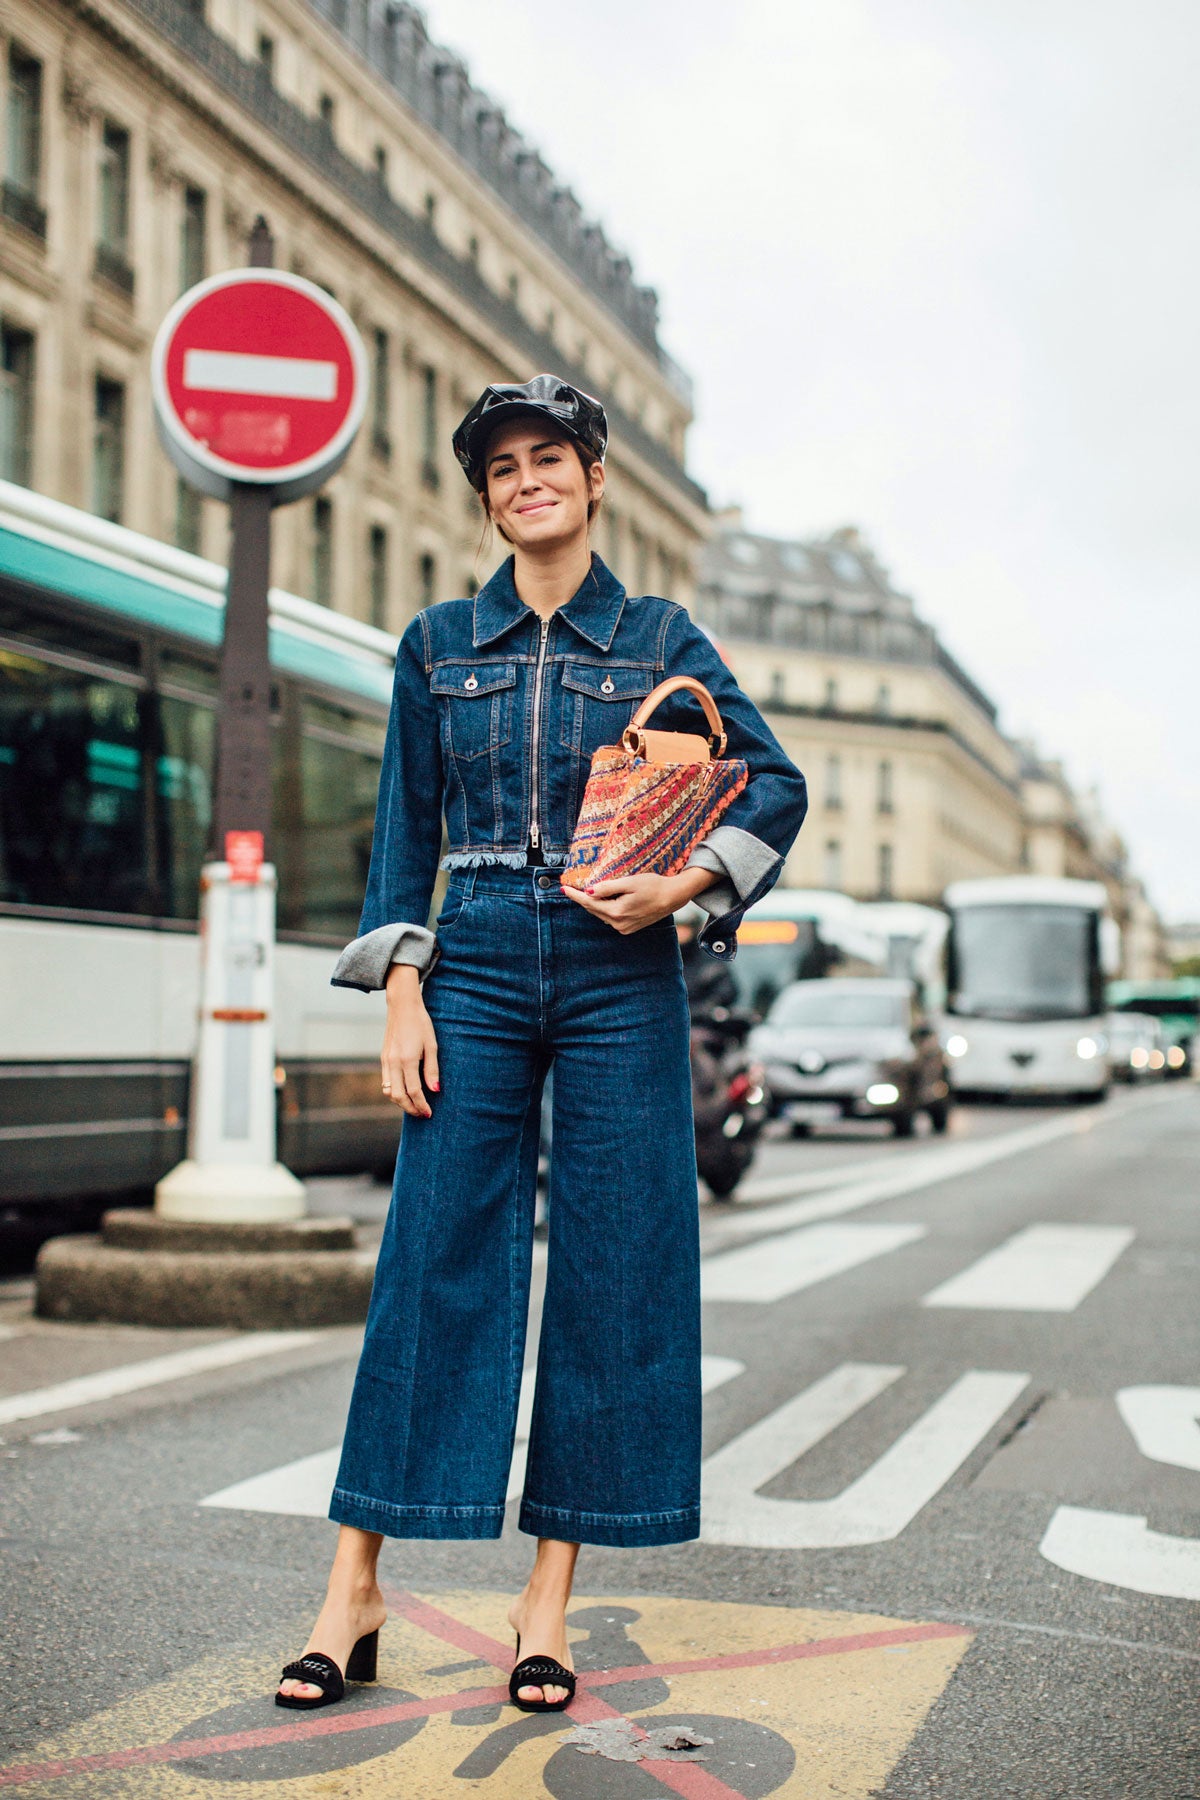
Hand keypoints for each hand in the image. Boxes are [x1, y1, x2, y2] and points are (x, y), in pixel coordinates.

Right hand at [381, 963, 439, 1116]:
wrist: (402, 1006)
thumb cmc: (421, 1024)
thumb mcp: (432, 1045)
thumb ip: (432, 1070)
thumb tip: (435, 1091)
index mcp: (408, 1060)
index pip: (414, 1091)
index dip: (422, 1105)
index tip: (429, 1113)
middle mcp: (393, 1062)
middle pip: (398, 1096)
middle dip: (410, 1108)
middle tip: (422, 1114)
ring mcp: (386, 1060)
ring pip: (388, 1091)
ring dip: (400, 1102)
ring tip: (414, 1105)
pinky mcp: (383, 1058)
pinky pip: (385, 1082)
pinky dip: (393, 1092)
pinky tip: (404, 1092)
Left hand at [563, 866, 716, 933]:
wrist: (672, 897)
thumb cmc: (653, 886)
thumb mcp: (629, 882)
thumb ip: (608, 888)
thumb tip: (589, 891)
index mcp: (617, 912)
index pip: (589, 903)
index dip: (575, 895)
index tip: (563, 889)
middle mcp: (618, 924)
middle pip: (593, 910)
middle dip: (582, 899)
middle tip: (571, 888)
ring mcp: (624, 928)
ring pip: (601, 914)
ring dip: (594, 904)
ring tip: (587, 892)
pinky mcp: (629, 928)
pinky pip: (610, 918)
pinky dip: (604, 909)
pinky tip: (604, 900)